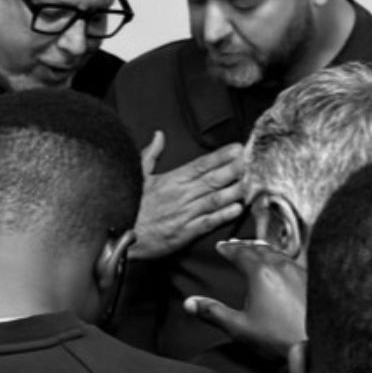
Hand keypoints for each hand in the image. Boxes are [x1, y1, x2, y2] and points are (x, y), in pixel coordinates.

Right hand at [132, 133, 247, 260]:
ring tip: (250, 182)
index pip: (201, 164)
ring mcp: (185, 214)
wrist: (119, 236)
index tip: (238, 148)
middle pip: (213, 179)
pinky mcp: (185, 232)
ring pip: (215, 199)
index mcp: (171, 179)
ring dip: (234, 190)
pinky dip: (223, 215)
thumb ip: (150, 155)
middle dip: (234, 169)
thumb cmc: (129, 206)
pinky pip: (208, 222)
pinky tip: (237, 209)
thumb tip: (158, 136)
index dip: (221, 156)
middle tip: (252, 161)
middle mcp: (181, 194)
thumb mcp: (138, 175)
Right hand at [183, 238, 307, 357]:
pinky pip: (292, 261)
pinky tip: (283, 264)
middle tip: (235, 244)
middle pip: (259, 248)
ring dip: (263, 248)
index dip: (228, 249)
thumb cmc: (279, 337)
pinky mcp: (311, 280)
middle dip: (245, 245)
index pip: (239, 253)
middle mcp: (280, 266)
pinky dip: (280, 257)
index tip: (221, 246)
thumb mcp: (239, 327)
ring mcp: (299, 271)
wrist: (317, 344)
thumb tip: (190, 304)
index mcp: (260, 273)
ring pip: (278, 252)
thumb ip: (213, 313)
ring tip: (256, 247)